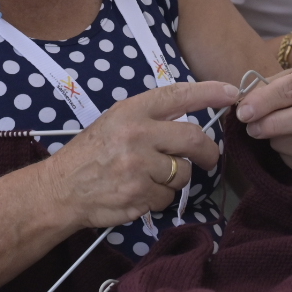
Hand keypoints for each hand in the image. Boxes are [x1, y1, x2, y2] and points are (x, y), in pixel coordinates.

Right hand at [41, 80, 237, 228]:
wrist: (60, 189)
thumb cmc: (90, 153)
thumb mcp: (115, 121)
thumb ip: (150, 118)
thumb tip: (190, 119)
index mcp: (131, 111)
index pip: (178, 95)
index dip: (209, 93)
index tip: (231, 93)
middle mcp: (137, 135)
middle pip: (192, 138)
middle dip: (208, 151)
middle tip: (210, 158)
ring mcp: (138, 167)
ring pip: (182, 173)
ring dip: (175, 179)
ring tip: (151, 177)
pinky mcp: (138, 195)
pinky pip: (167, 198)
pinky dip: (159, 198)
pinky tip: (139, 193)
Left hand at [234, 66, 291, 186]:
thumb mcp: (283, 84)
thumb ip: (263, 91)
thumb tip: (243, 106)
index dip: (266, 101)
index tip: (244, 112)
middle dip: (272, 125)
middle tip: (251, 129)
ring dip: (279, 143)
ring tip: (269, 138)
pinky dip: (288, 159)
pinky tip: (284, 149)